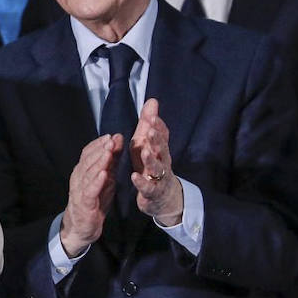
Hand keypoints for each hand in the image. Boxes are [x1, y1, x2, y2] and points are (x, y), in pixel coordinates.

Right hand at [60, 134, 120, 256]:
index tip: (113, 135)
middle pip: (88, 160)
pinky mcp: (84, 202)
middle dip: (101, 149)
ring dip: (99, 161)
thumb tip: (116, 141)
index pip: (88, 152)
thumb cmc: (94, 201)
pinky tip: (104, 174)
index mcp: (82, 170)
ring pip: (88, 172)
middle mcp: (78, 177)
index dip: (99, 143)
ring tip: (108, 152)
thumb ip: (110, 162)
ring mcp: (80, 190)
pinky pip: (90, 190)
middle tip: (112, 140)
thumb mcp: (105, 178)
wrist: (83, 226)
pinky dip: (96, 181)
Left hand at [130, 98, 183, 225]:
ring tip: (145, 152)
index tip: (152, 116)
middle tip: (151, 131)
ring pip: (157, 168)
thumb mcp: (148, 144)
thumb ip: (149, 125)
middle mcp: (162, 161)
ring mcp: (159, 177)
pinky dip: (141, 182)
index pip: (162, 135)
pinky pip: (148, 187)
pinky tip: (134, 176)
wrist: (163, 196)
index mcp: (159, 149)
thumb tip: (152, 100)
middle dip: (157, 140)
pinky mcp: (152, 192)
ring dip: (151, 160)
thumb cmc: (152, 166)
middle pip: (162, 149)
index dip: (158, 126)